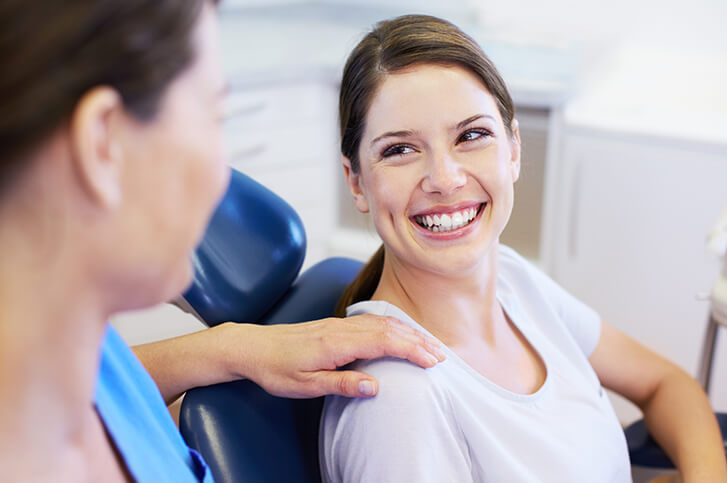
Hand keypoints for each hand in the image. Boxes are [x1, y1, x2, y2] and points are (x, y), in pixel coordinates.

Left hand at [220, 315, 445, 397]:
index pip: (384, 341)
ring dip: (408, 332)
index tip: (433, 361)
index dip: (412, 350)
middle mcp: (341, 328)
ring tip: (429, 345)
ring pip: (382, 322)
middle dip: (418, 340)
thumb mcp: (305, 385)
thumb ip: (340, 384)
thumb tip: (375, 386)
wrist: (252, 346)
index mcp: (336, 343)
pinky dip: (393, 326)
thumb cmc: (276, 369)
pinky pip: (371, 320)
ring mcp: (339, 324)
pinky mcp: (335, 325)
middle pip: (389, 328)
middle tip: (442, 356)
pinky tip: (400, 332)